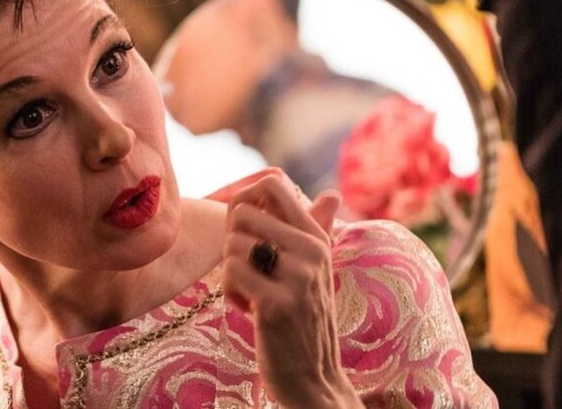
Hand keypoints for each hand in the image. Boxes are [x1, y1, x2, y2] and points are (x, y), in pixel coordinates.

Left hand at [221, 174, 360, 407]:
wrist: (313, 377)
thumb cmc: (304, 318)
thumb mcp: (315, 270)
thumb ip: (315, 229)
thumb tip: (331, 194)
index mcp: (318, 236)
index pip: (273, 183)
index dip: (244, 201)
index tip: (246, 233)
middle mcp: (312, 250)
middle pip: (241, 213)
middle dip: (232, 242)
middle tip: (248, 271)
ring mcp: (297, 276)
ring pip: (232, 244)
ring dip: (231, 273)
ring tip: (252, 294)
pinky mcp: (276, 303)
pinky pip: (230, 273)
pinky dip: (230, 293)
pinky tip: (249, 310)